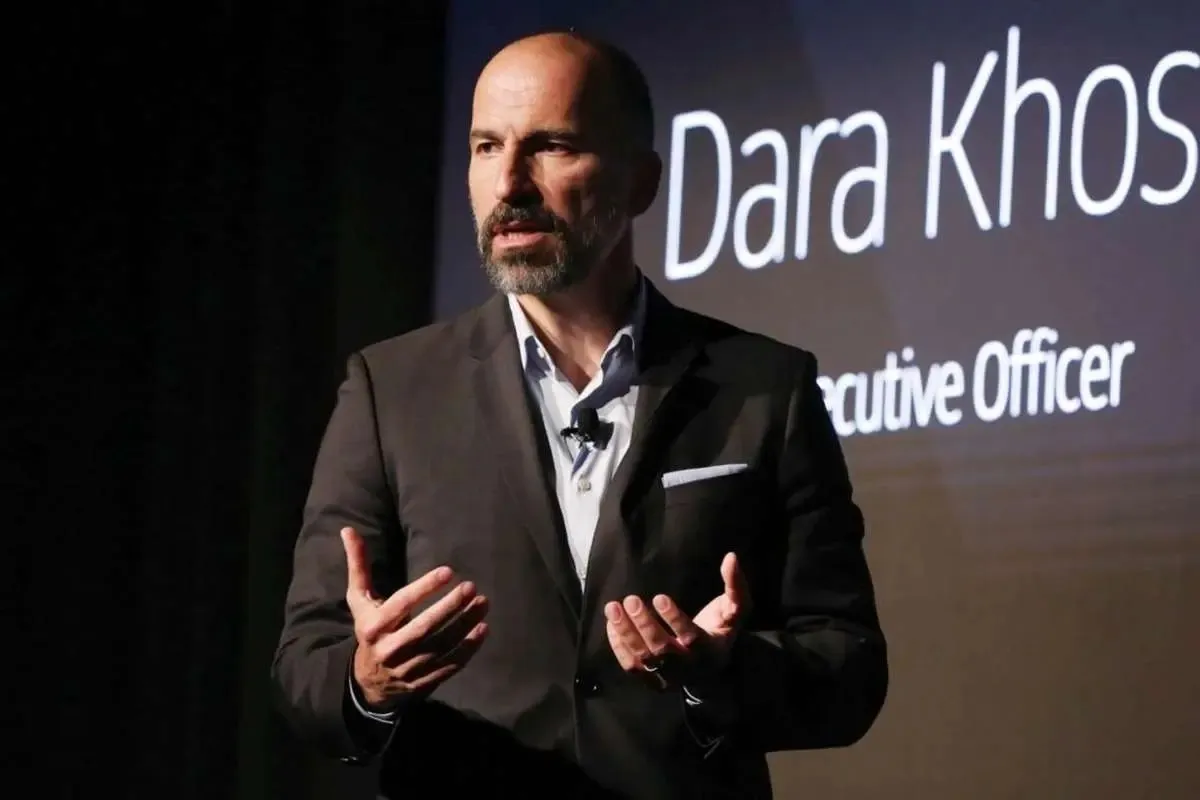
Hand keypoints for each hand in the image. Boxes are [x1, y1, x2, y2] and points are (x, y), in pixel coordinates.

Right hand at [342, 527, 489, 710]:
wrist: (369, 682)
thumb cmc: (369, 629)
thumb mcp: (360, 600)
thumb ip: (358, 565)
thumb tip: (348, 529)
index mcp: (373, 626)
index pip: (402, 604)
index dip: (425, 587)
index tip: (447, 571)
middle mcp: (390, 649)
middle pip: (425, 627)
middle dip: (450, 606)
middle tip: (471, 586)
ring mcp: (409, 668)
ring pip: (442, 645)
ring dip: (465, 623)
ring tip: (483, 602)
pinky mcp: (425, 680)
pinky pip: (451, 664)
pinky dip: (469, 648)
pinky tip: (483, 628)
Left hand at [605, 552, 749, 689]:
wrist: (712, 665)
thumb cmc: (721, 629)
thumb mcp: (736, 609)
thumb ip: (736, 586)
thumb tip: (731, 557)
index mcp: (710, 651)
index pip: (691, 639)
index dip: (674, 619)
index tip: (659, 597)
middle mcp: (688, 669)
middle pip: (663, 651)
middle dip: (645, 625)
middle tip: (631, 600)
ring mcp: (668, 678)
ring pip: (644, 660)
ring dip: (626, 633)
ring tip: (613, 608)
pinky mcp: (651, 681)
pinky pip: (632, 668)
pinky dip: (619, 646)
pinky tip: (612, 623)